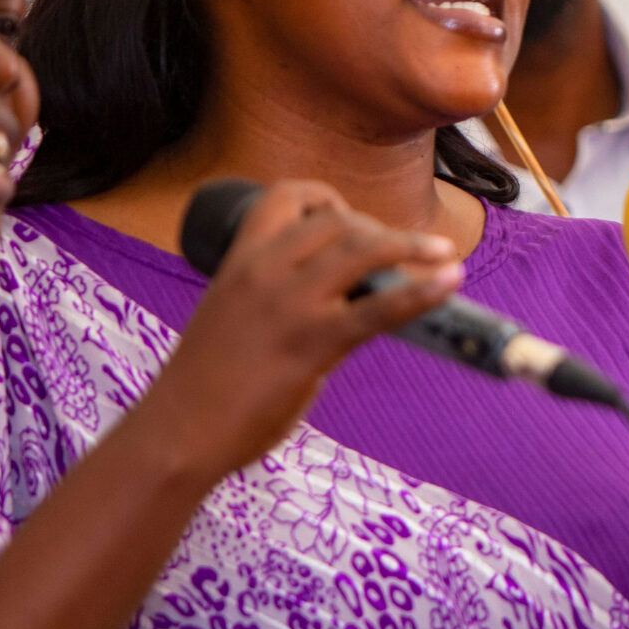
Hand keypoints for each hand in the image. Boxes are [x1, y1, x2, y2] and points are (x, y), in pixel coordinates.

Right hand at [131, 181, 461, 482]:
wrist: (178, 433)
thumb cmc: (205, 383)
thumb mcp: (235, 316)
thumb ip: (281, 296)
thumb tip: (345, 296)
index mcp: (238, 260)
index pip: (285, 196)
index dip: (323, 195)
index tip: (347, 216)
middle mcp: (264, 271)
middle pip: (336, 221)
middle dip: (377, 229)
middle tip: (401, 254)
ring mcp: (289, 305)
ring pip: (362, 249)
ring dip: (412, 246)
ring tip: (445, 254)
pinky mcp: (312, 343)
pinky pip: (379, 308)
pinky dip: (422, 292)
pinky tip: (451, 284)